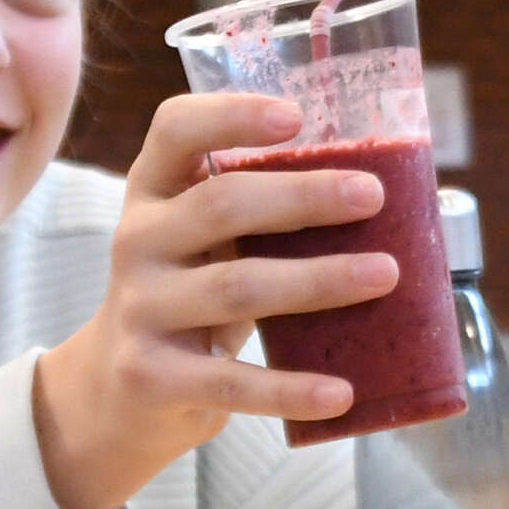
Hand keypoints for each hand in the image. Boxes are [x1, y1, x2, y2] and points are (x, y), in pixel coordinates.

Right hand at [30, 91, 399, 508]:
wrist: (123, 387)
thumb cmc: (195, 292)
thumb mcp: (210, 241)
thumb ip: (265, 215)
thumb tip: (382, 198)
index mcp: (154, 190)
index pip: (175, 130)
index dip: (231, 115)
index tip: (296, 117)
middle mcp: (136, 239)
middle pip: (222, 205)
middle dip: (303, 197)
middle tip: (373, 197)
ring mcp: (139, 307)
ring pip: (236, 286)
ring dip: (318, 280)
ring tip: (385, 275)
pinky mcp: (150, 375)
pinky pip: (230, 382)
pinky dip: (290, 388)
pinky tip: (341, 392)